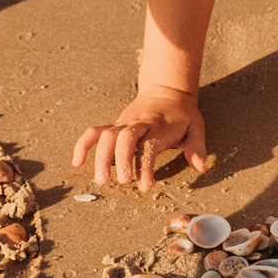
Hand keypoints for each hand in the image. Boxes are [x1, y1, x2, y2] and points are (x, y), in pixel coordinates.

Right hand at [72, 85, 206, 192]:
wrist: (167, 91)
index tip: (144, 186)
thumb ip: (197, 148)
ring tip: (100, 179)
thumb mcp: (196, 127)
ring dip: (100, 156)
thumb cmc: (182, 115)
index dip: (145, 166)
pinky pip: (95, 132)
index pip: (149, 146)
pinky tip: (76, 162)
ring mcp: (124, 123)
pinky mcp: (115, 124)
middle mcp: (139, 124)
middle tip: (121, 182)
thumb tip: (201, 168)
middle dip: (120, 160)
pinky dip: (83, 144)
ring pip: (107, 135)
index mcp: (159, 127)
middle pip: (124, 138)